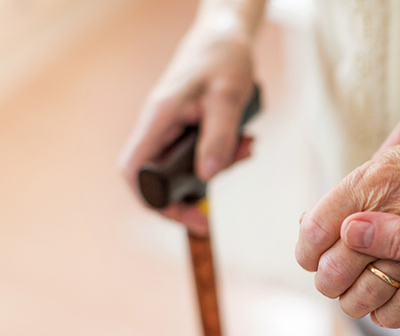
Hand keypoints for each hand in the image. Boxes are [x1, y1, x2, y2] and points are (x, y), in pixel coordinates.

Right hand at [118, 24, 255, 234]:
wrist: (226, 36)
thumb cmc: (223, 59)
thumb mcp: (228, 97)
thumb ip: (219, 136)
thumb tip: (207, 177)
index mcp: (158, 119)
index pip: (135, 172)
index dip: (154, 201)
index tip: (188, 216)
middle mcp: (158, 128)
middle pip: (157, 179)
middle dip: (188, 196)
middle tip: (211, 214)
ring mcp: (172, 130)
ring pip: (183, 169)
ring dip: (216, 169)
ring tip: (246, 150)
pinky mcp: (188, 130)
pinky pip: (200, 154)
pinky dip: (223, 155)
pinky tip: (246, 142)